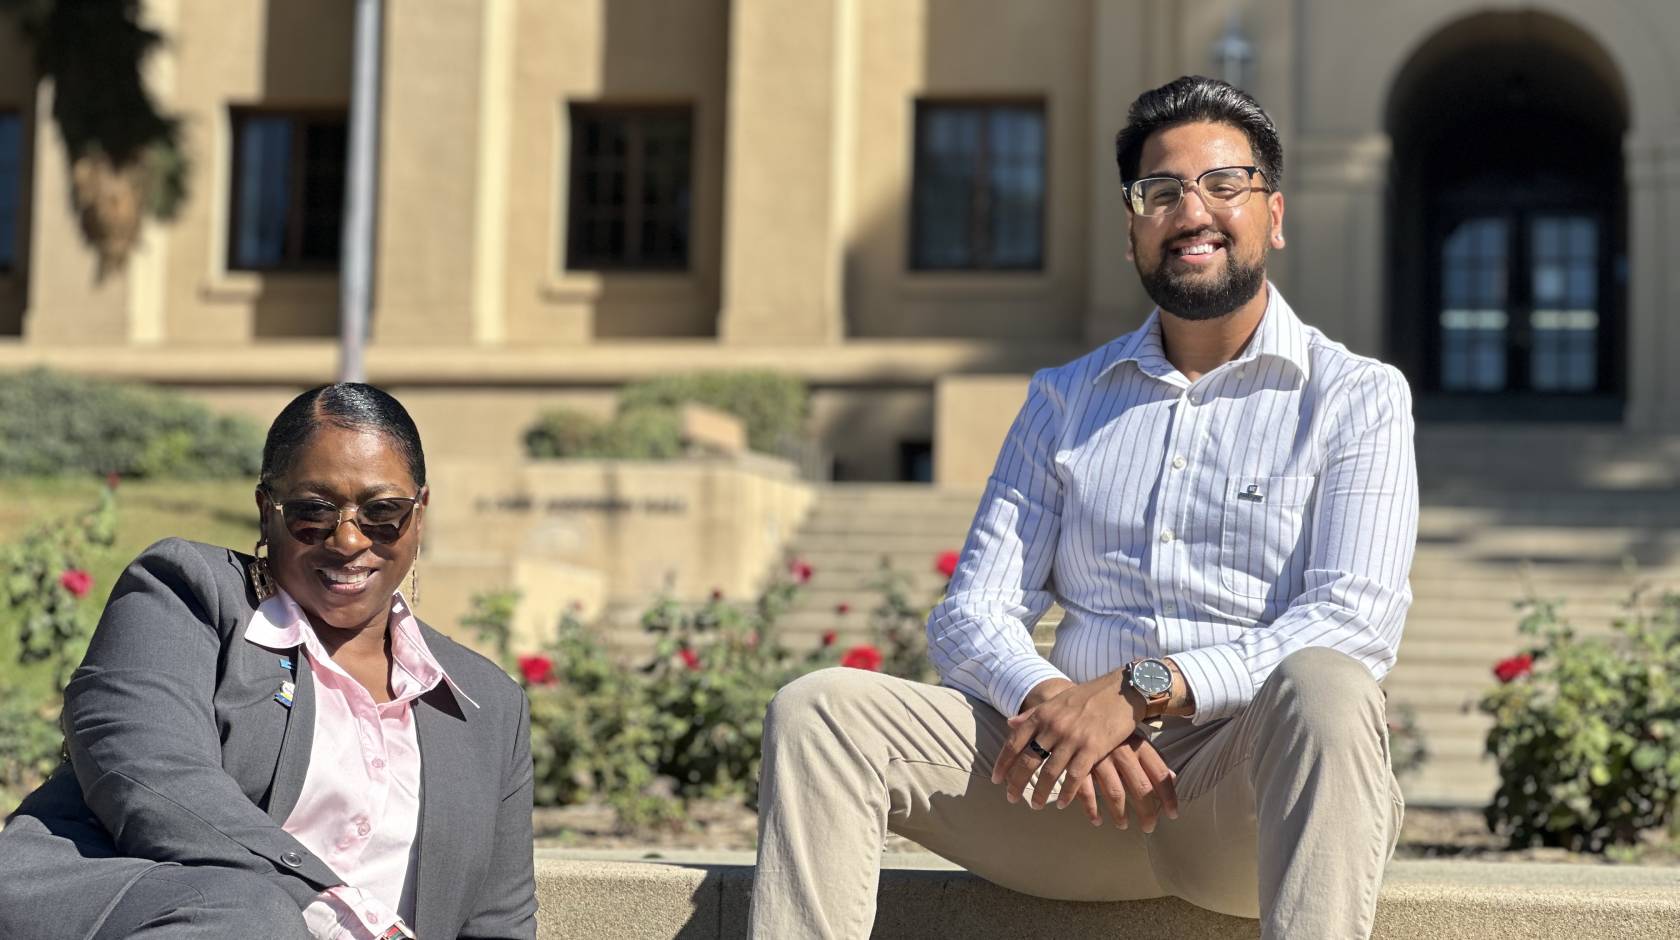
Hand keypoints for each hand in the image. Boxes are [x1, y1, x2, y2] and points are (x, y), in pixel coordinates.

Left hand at [991, 670, 1139, 809]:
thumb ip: (1032, 713)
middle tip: (1011, 798)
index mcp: (1042, 714)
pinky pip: (1075, 777)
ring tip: (1035, 805)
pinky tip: (1061, 803)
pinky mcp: (1092, 749)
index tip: (996, 780)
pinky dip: (1066, 792)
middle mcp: (1053, 727)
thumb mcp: (1056, 700)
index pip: (1014, 743)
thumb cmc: (1088, 696)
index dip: (1003, 764)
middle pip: (1028, 761)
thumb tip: (1009, 723)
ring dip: (1040, 793)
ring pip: (1050, 773)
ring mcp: (1072, 739)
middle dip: (1017, 783)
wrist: (1121, 691)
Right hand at [1064, 734, 1179, 831]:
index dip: (1168, 797)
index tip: (1172, 815)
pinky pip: (1086, 793)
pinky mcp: (1079, 765)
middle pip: (1141, 789)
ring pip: (1115, 794)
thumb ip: (1152, 758)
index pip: (1160, 774)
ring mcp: (1100, 759)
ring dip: (1120, 815)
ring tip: (1123, 825)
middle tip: (1149, 827)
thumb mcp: (1133, 737)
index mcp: (1137, 744)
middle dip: (1147, 813)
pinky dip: (1091, 810)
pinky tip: (1097, 820)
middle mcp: (1121, 752)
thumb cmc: (1110, 728)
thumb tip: (1172, 777)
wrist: (1077, 711)